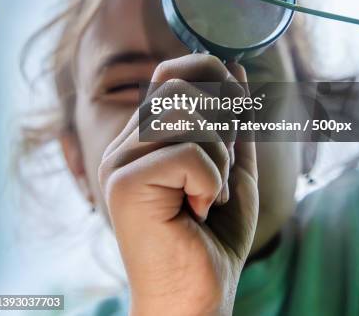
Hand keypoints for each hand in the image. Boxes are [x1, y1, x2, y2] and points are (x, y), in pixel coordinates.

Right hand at [98, 54, 258, 315]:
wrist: (196, 298)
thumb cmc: (215, 235)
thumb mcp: (233, 165)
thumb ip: (233, 118)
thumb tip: (234, 65)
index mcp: (145, 136)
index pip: (169, 73)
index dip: (208, 73)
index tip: (238, 105)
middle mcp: (126, 143)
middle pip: (179, 87)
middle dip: (222, 120)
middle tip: (225, 166)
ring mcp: (120, 163)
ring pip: (187, 117)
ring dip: (219, 157)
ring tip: (212, 194)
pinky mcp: (125, 185)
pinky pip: (189, 154)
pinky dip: (213, 182)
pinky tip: (201, 209)